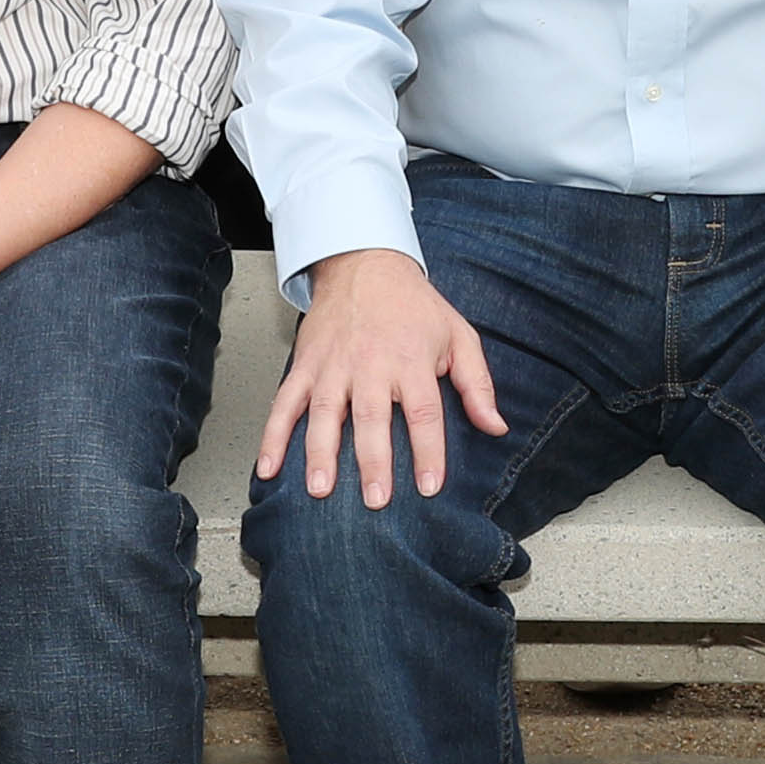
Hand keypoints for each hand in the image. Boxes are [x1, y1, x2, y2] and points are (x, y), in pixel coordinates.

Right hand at [260, 248, 503, 506]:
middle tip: (375, 499)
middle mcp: (370, 365)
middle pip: (373, 419)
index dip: (428, 452)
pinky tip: (268, 467)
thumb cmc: (414, 306)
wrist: (364, 264)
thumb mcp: (458, 335)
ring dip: (321, 453)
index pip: (423, 414)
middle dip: (373, 462)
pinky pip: (286, 403)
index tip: (429, 487)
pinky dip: (273, 435)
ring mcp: (333, 366)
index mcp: (411, 361)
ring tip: (320, 490)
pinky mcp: (306, 365)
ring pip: (326, 414)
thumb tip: (496, 427)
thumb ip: (477, 384)